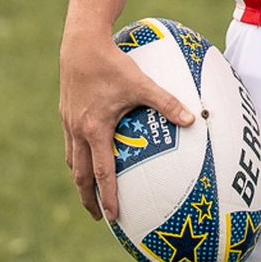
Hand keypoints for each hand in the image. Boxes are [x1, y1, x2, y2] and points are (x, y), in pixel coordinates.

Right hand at [59, 26, 194, 220]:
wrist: (81, 43)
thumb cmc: (113, 63)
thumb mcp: (142, 83)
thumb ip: (167, 102)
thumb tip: (194, 119)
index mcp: (95, 129)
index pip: (102, 172)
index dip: (107, 196)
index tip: (113, 216)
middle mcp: (78, 130)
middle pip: (81, 175)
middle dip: (88, 198)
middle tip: (99, 217)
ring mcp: (69, 123)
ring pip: (72, 161)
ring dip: (81, 180)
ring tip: (89, 193)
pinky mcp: (66, 113)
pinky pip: (70, 144)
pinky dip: (77, 158)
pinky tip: (87, 158)